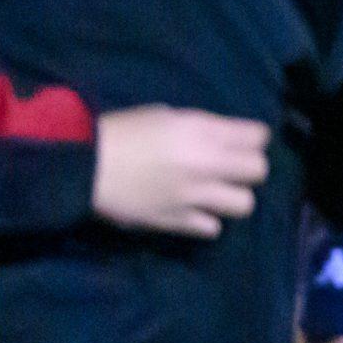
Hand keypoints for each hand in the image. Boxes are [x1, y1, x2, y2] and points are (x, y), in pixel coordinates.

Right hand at [92, 106, 271, 238]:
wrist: (84, 168)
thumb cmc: (120, 132)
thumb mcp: (164, 116)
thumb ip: (200, 128)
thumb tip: (223, 139)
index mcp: (200, 131)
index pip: (258, 136)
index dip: (254, 138)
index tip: (244, 141)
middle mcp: (204, 163)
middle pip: (259, 170)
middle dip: (250, 167)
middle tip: (233, 168)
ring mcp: (193, 196)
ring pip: (244, 203)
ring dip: (233, 197)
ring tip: (217, 193)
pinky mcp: (178, 221)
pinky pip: (212, 227)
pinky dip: (207, 220)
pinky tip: (195, 211)